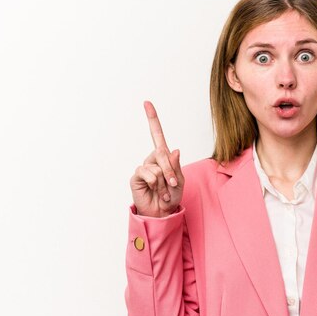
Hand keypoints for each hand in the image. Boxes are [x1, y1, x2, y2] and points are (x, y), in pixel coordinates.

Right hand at [130, 101, 183, 217]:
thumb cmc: (171, 196)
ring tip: (163, 191)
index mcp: (163, 157)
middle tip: (174, 184)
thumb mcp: (180, 181)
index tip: (147, 103)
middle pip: (161, 153)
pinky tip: (155, 190)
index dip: (152, 119)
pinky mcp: (136, 177)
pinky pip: (148, 174)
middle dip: (170, 170)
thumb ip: (176, 166)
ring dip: (164, 180)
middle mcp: (152, 159)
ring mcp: (144, 167)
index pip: (157, 135)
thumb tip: (174, 149)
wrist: (162, 213)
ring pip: (156, 166)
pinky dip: (155, 183)